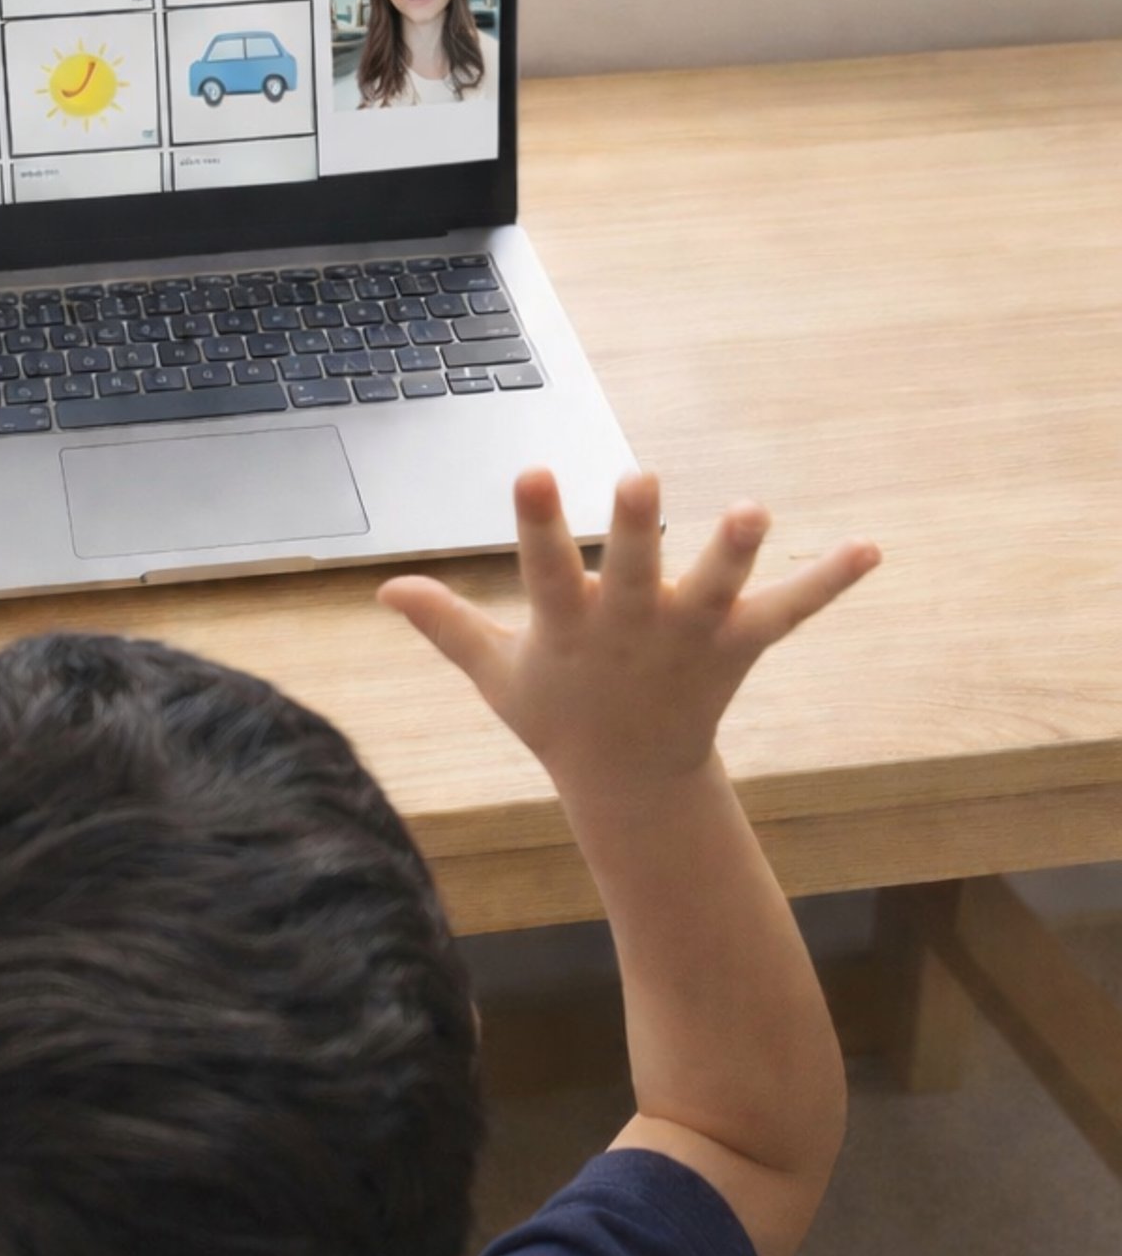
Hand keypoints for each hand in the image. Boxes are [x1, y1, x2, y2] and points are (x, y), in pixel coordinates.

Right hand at [379, 470, 878, 789]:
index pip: (546, 568)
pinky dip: (828, 582)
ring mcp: (690, 638)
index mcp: (569, 629)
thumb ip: (445, 624)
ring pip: (717, 588)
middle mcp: (632, 629)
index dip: (540, 522)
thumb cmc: (558, 715)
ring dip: (736, 552)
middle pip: (636, 572)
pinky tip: (870, 549)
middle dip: (640, 528)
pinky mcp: (737, 647)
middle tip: (641, 477)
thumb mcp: (494, 674)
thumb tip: (385, 587)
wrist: (633, 783)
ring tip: (753, 509)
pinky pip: (787, 613)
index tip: (534, 472)